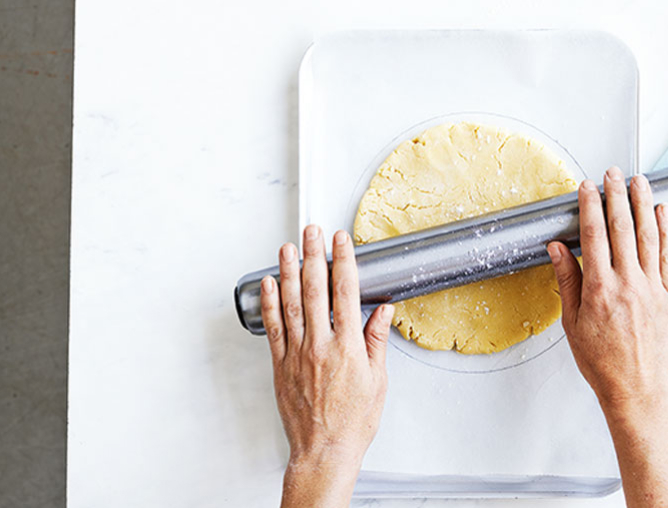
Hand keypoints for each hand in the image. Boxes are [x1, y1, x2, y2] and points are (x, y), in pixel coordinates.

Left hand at [260, 225, 393, 507]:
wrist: (325, 449)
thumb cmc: (354, 421)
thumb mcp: (378, 380)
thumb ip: (377, 341)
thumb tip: (383, 311)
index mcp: (348, 347)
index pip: (345, 293)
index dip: (343, 262)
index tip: (340, 240)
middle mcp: (320, 346)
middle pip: (315, 290)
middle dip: (313, 256)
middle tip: (311, 231)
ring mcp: (297, 354)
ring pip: (291, 304)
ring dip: (289, 271)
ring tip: (288, 247)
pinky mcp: (280, 364)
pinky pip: (273, 328)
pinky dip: (270, 303)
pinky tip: (270, 283)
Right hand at [547, 166, 667, 410]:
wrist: (636, 389)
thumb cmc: (600, 361)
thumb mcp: (572, 323)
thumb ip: (567, 280)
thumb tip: (556, 247)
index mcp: (599, 290)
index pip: (593, 236)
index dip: (589, 207)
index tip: (587, 187)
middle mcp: (628, 284)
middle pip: (622, 228)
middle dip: (616, 196)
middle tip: (613, 173)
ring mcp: (653, 289)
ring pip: (648, 236)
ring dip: (642, 204)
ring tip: (639, 181)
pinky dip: (666, 230)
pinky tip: (662, 212)